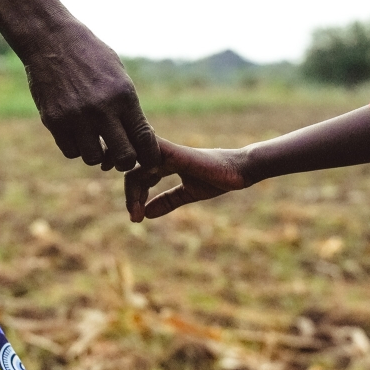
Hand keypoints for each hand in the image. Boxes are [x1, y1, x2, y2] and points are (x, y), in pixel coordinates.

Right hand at [22, 22, 158, 171]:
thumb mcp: (118, 75)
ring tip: (95, 139)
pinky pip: (70, 152)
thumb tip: (138, 138)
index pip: (144, 139)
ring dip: (96, 154)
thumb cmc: (89, 54)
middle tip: (119, 154)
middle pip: (123, 158)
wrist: (51, 39)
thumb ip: (128, 106)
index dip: (149, 155)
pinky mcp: (54, 121)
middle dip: (124, 161)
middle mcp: (101, 110)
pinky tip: (77, 133)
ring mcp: (76, 117)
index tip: (146, 157)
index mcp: (124, 96)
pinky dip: (76, 147)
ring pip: (93, 159)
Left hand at [125, 138, 247, 220]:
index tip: (137, 217)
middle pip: (133, 170)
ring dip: (132, 189)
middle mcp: (162, 155)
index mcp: (164, 162)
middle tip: (134, 218)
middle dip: (130, 195)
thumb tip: (147, 214)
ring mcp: (168, 152)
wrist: (239, 170)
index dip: (134, 195)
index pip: (138, 174)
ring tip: (136, 213)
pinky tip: (143, 190)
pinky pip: (151, 154)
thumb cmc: (217, 179)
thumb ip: (168, 201)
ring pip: (137, 164)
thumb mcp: (187, 193)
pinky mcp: (176, 153)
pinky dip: (142, 170)